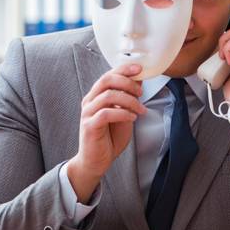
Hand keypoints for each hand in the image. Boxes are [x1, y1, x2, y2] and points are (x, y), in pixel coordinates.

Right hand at [67, 63, 146, 201]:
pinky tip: (132, 118)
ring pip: (108, 96)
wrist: (96, 161)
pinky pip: (107, 113)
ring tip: (141, 110)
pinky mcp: (89, 126)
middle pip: (107, 80)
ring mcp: (88, 113)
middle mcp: (90, 101)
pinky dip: (123, 113)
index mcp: (96, 96)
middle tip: (141, 93)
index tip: (140, 68)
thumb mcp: (123, 114)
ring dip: (129, 101)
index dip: (124, 69)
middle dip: (127, 83)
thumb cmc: (109, 138)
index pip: (108, 75)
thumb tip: (139, 80)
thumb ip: (128, 98)